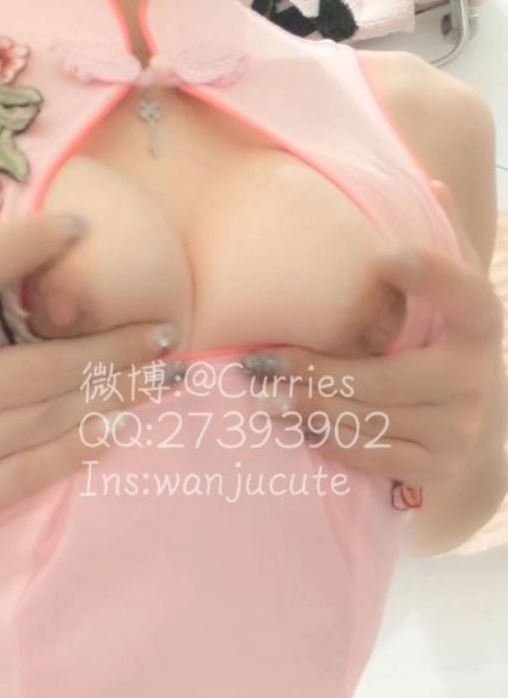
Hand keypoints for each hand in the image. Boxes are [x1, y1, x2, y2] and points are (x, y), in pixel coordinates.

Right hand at [0, 173, 176, 562]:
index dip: (21, 249)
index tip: (79, 229)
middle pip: (33, 367)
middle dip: (110, 346)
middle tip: (165, 329)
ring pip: (43, 420)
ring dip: (111, 396)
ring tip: (156, 376)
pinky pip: (31, 474)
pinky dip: (80, 447)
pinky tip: (118, 426)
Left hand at [256, 180, 506, 499]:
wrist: (473, 433)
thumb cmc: (441, 350)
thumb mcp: (449, 302)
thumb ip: (442, 246)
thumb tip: (430, 183)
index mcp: (481, 324)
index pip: (463, 292)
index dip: (430, 277)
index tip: (384, 258)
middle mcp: (478, 377)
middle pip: (385, 376)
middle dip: (316, 371)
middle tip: (262, 362)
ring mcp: (460, 428)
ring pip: (372, 417)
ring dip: (310, 407)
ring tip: (265, 395)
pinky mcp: (439, 468)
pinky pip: (374, 453)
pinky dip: (332, 440)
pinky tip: (299, 426)